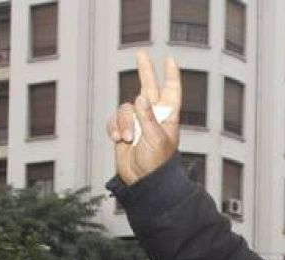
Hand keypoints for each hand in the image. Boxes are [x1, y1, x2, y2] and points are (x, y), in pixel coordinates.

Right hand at [106, 51, 180, 184]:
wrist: (142, 180)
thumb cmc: (156, 163)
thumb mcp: (157, 139)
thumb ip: (148, 118)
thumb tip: (140, 98)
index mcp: (167, 118)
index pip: (170, 92)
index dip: (171, 76)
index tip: (170, 60)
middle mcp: (152, 117)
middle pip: (147, 88)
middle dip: (145, 71)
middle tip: (141, 54)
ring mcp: (137, 123)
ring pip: (125, 108)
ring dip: (124, 123)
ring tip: (128, 139)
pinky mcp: (123, 130)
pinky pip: (114, 120)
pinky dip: (114, 128)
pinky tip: (118, 140)